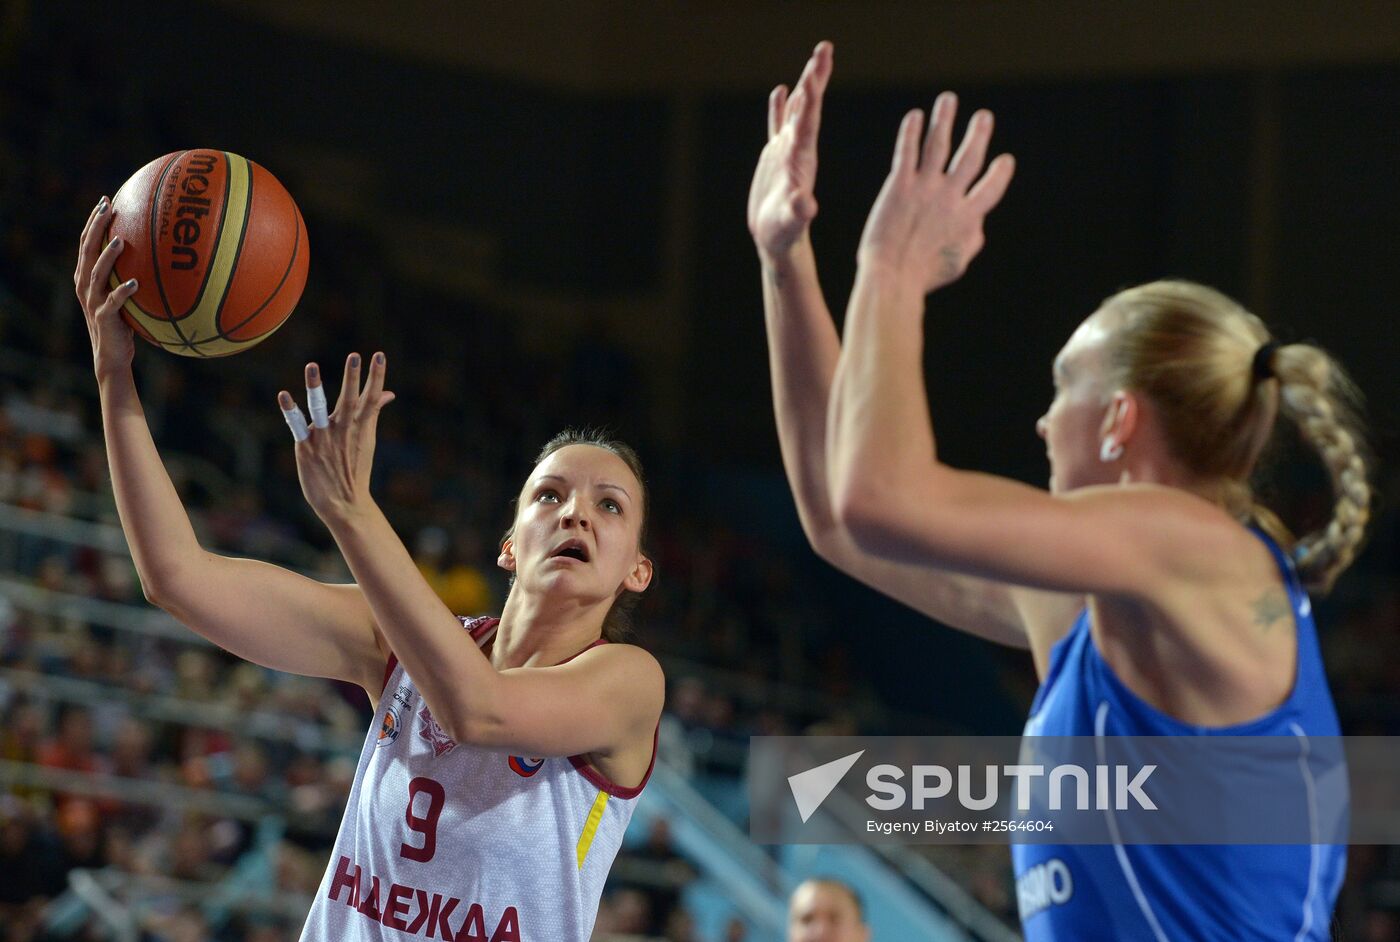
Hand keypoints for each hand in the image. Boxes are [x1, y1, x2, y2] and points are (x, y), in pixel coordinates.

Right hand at [74, 196, 140, 378]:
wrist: (112, 355)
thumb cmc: (124, 323)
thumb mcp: (126, 296)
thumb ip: (134, 275)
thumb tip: (164, 256)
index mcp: (87, 276)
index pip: (86, 242)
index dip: (93, 221)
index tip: (105, 200)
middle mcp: (85, 285)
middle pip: (87, 249)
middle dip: (96, 227)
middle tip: (108, 207)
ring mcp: (93, 301)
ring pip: (96, 272)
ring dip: (108, 255)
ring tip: (121, 240)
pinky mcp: (104, 317)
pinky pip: (113, 302)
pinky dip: (123, 291)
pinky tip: (136, 282)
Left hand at [278, 353, 395, 525]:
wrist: (345, 504)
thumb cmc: (355, 469)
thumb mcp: (367, 438)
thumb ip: (373, 412)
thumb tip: (388, 394)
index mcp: (360, 426)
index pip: (372, 396)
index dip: (377, 376)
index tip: (380, 355)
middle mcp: (344, 428)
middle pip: (349, 399)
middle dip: (352, 378)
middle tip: (355, 356)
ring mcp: (324, 437)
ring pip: (320, 407)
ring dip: (315, 386)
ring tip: (312, 365)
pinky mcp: (306, 446)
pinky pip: (297, 425)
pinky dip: (290, 410)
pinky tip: (283, 394)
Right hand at [747, 41, 831, 259]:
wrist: (778, 242)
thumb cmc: (785, 235)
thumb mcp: (792, 223)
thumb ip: (799, 211)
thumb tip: (806, 205)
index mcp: (803, 160)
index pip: (809, 121)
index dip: (812, 96)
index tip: (817, 70)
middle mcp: (799, 150)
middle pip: (808, 108)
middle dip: (815, 78)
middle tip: (824, 49)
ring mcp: (787, 152)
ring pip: (796, 112)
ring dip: (804, 87)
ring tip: (812, 61)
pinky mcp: (775, 158)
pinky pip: (777, 126)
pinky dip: (778, 108)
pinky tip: (780, 90)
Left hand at [856, 93, 1015, 293]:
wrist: (892, 277)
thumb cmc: (922, 277)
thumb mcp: (957, 263)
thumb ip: (971, 240)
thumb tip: (978, 226)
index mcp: (968, 217)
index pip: (991, 188)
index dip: (999, 173)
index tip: (1005, 160)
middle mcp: (950, 197)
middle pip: (969, 158)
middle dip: (978, 135)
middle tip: (984, 116)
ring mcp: (925, 188)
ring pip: (938, 145)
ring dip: (945, 120)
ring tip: (947, 100)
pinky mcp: (900, 186)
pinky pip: (907, 152)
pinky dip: (912, 132)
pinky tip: (914, 116)